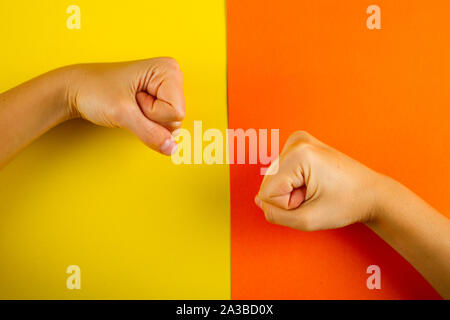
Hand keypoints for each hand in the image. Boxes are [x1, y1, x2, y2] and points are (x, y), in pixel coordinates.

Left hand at [65, 57, 184, 154]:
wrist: (76, 89)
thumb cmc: (94, 91)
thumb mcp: (123, 114)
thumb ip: (150, 133)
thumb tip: (171, 149)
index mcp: (168, 70)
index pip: (176, 112)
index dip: (153, 113)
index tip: (134, 100)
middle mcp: (171, 76)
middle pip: (176, 118)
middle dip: (152, 119)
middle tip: (131, 103)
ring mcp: (165, 88)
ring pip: (171, 123)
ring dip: (148, 121)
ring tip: (131, 105)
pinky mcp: (159, 98)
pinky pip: (163, 123)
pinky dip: (147, 122)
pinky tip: (135, 108)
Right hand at [255, 131, 383, 230]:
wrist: (371, 193)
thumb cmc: (347, 203)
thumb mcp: (307, 220)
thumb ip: (275, 215)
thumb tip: (259, 202)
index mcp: (298, 154)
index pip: (267, 193)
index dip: (287, 205)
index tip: (310, 200)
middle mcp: (296, 141)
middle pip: (268, 183)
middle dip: (288, 197)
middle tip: (314, 195)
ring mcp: (298, 140)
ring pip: (273, 178)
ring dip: (291, 190)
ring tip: (315, 189)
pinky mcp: (299, 144)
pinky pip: (280, 171)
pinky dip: (293, 182)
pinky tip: (312, 182)